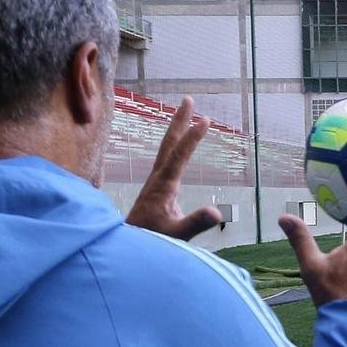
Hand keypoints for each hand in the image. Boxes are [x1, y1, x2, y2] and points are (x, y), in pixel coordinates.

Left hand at [125, 97, 221, 240]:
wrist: (128, 246)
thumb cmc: (152, 240)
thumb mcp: (176, 234)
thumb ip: (195, 223)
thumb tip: (217, 212)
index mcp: (163, 186)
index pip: (179, 156)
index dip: (193, 138)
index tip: (205, 120)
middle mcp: (158, 179)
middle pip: (169, 143)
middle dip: (179, 121)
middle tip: (188, 100)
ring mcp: (155, 182)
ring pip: (166, 149)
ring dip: (176, 130)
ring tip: (185, 113)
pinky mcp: (156, 188)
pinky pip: (167, 159)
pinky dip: (175, 146)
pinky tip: (180, 146)